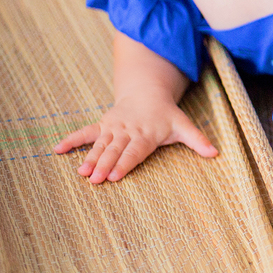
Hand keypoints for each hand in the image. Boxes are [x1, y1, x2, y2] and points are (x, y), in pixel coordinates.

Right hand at [53, 94, 216, 182]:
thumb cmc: (167, 115)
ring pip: (100, 144)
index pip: (135, 151)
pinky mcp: (102, 124)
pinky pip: (85, 132)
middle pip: (115, 150)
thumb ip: (197, 140)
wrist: (148, 93)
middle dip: (105, 164)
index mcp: (146, 133)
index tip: (116, 176)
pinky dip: (72, 140)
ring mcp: (113, 127)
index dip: (125, 163)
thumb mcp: (184, 126)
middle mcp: (128, 130)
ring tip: (81, 172)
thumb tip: (216, 153)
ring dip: (89, 157)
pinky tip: (57, 149)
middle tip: (94, 179)